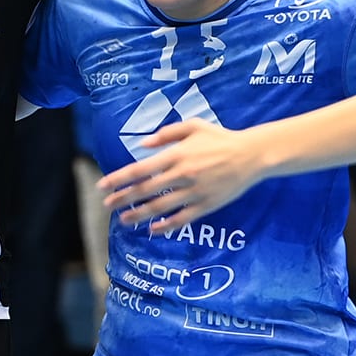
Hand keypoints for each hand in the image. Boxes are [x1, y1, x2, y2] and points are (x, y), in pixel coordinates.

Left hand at [98, 121, 265, 231]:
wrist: (252, 154)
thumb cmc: (221, 138)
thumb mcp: (193, 126)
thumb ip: (166, 134)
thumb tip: (143, 145)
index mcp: (176, 155)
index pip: (140, 169)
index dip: (118, 179)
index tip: (103, 186)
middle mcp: (182, 174)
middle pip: (145, 191)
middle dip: (122, 199)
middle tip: (106, 205)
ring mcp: (194, 192)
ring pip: (160, 207)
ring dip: (138, 215)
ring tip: (123, 220)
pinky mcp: (206, 205)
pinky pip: (182, 219)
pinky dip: (166, 225)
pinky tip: (153, 229)